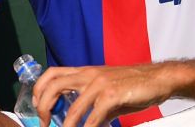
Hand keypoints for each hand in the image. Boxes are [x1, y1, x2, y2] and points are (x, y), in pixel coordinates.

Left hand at [33, 64, 180, 126]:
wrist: (158, 79)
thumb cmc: (132, 84)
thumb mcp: (106, 91)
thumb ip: (91, 104)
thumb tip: (81, 123)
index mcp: (85, 72)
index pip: (53, 73)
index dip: (39, 89)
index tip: (36, 106)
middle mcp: (89, 75)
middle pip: (54, 85)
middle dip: (43, 105)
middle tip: (43, 122)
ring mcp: (100, 84)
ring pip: (73, 106)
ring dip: (65, 124)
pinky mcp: (113, 95)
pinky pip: (94, 116)